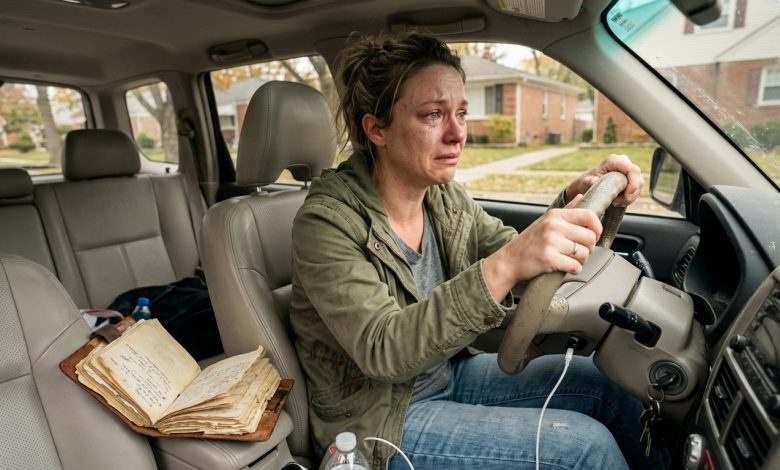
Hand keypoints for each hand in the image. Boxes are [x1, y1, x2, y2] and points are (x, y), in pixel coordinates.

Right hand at [482, 200, 601, 301]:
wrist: (509, 260)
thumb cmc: (530, 242)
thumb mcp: (546, 221)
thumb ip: (567, 210)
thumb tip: (582, 196)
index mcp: (555, 215)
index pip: (589, 216)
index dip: (597, 228)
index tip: (594, 236)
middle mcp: (553, 225)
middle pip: (590, 237)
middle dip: (588, 248)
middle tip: (578, 252)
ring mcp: (550, 242)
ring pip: (584, 253)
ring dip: (581, 260)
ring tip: (570, 260)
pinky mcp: (549, 258)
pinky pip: (575, 266)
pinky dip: (573, 270)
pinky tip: (565, 267)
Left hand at [564, 154, 643, 206]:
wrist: (587, 185)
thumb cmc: (586, 182)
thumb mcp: (585, 182)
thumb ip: (590, 181)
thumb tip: (594, 181)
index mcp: (614, 160)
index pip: (632, 170)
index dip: (633, 185)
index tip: (626, 197)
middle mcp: (623, 162)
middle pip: (638, 179)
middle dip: (631, 194)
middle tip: (617, 203)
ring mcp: (628, 169)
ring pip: (639, 185)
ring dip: (630, 197)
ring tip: (616, 202)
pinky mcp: (631, 177)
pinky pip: (637, 189)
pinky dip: (630, 197)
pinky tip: (619, 201)